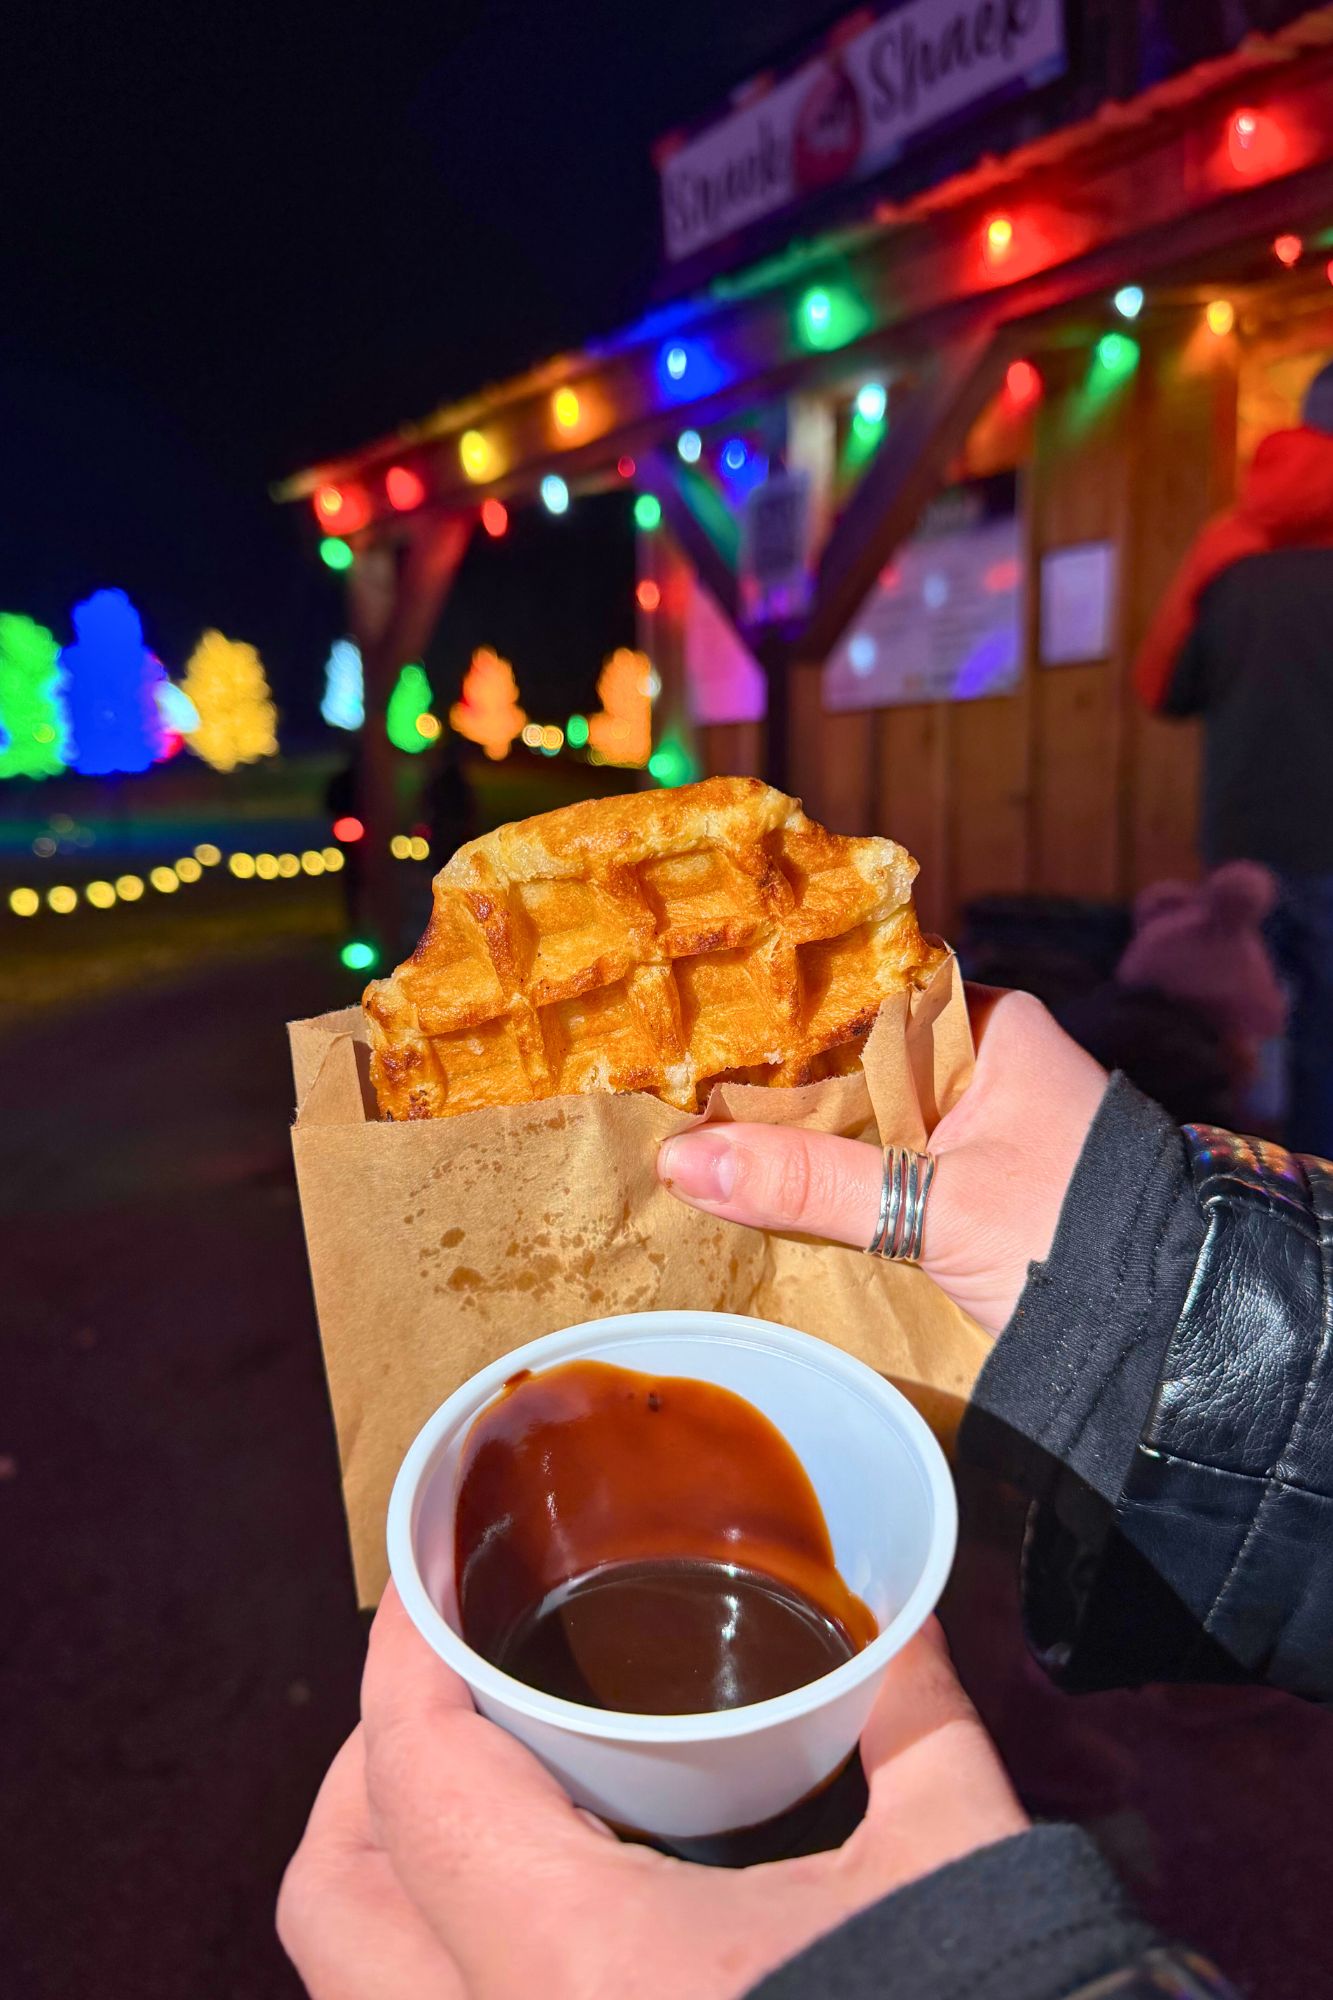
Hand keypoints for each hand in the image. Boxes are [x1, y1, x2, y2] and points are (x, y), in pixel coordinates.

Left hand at [278, 1585, 1027, 1999]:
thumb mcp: (958, 1867)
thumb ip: (914, 1717)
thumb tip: (905, 1615)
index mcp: (576, 1972)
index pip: (416, 1780)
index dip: (402, 1654)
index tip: (431, 1574)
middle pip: (330, 1898)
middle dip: (369, 1767)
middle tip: (456, 1679)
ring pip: (359, 1983)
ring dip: (398, 1869)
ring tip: (487, 1782)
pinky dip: (441, 1953)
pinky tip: (541, 1897)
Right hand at [658, 989, 1107, 1334]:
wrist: (1163, 1333)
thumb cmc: (1064, 1238)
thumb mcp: (932, 1206)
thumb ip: (810, 1182)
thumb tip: (679, 1161)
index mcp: (989, 1025)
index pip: (864, 994)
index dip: (783, 1015)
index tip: (701, 1030)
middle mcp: (983, 1061)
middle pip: (855, 1060)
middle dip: (779, 1085)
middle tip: (678, 1088)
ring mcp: (978, 1124)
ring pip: (864, 1117)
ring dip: (801, 1136)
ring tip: (698, 1132)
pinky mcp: (970, 1184)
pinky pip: (882, 1164)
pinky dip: (832, 1178)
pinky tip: (762, 1185)